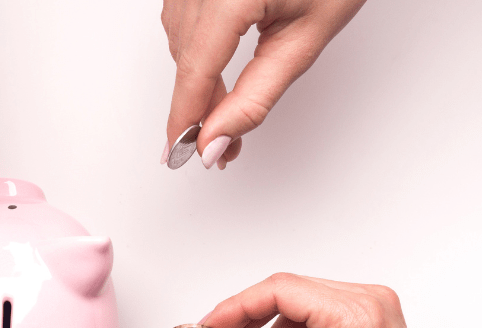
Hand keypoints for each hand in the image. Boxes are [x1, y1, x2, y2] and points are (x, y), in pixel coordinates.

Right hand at [160, 0, 366, 168]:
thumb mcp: (302, 41)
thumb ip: (255, 97)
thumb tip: (217, 140)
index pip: (196, 71)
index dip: (185, 119)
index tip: (179, 155)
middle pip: (185, 58)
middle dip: (198, 105)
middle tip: (217, 145)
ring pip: (178, 40)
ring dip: (196, 79)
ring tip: (219, 107)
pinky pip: (180, 18)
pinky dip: (195, 48)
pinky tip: (213, 70)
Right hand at [188, 273, 463, 327]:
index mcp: (355, 313)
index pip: (278, 290)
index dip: (235, 308)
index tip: (209, 327)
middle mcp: (369, 301)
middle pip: (288, 295)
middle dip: (252, 325)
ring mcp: (375, 310)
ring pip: (302, 310)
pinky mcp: (374, 323)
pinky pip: (320, 321)